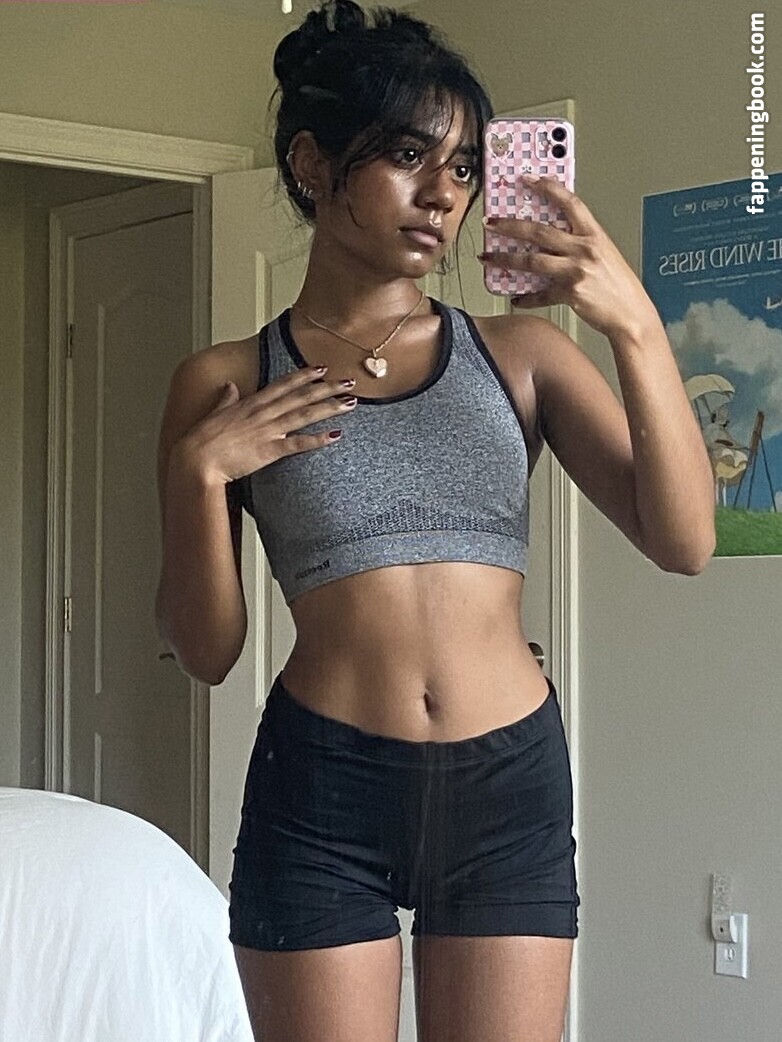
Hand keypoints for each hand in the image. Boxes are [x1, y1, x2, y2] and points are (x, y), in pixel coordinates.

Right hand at [178, 366, 357, 484]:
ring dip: (329, 407)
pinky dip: (318, 439)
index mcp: (251, 403)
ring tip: (350, 403)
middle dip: (327, 388)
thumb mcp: (215, 414)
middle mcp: (263, 413)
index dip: (304, 375)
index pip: (283, 385)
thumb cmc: (201, 440)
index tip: (321, 367)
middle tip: (348, 381)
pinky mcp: (269, 451)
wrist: (195, 461)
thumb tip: (230, 386)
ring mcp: (267, 431)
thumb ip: (226, 399)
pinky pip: (298, 444)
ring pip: (304, 415)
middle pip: (301, 397)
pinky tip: (335, 435)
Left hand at [479, 175, 660, 339]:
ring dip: (505, 258)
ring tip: (488, 257)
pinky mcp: (570, 293)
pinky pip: (540, 294)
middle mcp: (584, 249)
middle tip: (491, 222)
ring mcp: (576, 271)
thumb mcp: (605, 254)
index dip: (548, 188)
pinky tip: (516, 298)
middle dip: (510, 225)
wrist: (632, 314)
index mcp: (594, 235)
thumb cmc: (620, 286)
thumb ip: (581, 243)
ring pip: (531, 260)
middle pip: (539, 231)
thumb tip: (553, 238)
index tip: (528, 179)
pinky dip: (526, 298)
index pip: (569, 202)